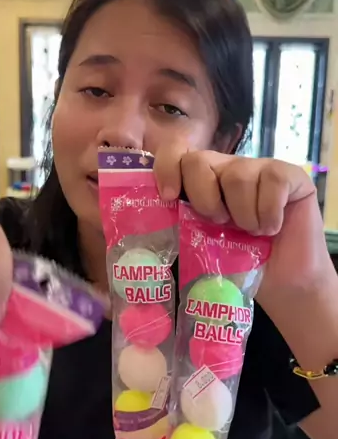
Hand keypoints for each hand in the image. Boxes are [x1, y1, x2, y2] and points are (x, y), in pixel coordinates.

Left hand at [153, 150, 330, 297]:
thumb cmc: (240, 264)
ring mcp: (259, 168)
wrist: (283, 283)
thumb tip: (148, 225)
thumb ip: (180, 225)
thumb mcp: (201, 245)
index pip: (175, 154)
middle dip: (203, 197)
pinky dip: (268, 213)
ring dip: (243, 214)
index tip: (169, 197)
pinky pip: (272, 182)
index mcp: (201, 182)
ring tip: (252, 232)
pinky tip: (273, 228)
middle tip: (220, 223)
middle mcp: (227, 168)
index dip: (167, 168)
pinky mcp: (290, 175)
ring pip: (237, 175)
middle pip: (199, 160)